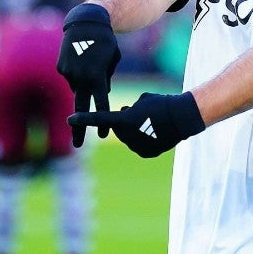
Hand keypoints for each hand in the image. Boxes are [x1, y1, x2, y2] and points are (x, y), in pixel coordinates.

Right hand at [57, 3, 120, 146]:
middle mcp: (81, 77)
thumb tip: (102, 94)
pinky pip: (71, 78)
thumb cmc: (105, 42)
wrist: (85, 24)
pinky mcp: (60, 68)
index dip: (103, 120)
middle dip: (80, 128)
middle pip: (80, 108)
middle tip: (77, 146)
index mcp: (97, 76)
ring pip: (78, 88)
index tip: (104, 135)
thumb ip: (106, 79)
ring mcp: (68, 73)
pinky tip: (81, 60)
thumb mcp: (112, 60)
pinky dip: (77, 74)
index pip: (101, 104)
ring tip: (91, 63)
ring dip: (85, 83)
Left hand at [68, 91, 205, 157]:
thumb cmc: (161, 104)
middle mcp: (127, 136)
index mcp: (123, 121)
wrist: (181, 117)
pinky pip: (139, 145)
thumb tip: (125, 115)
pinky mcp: (146, 153)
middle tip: (139, 114)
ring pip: (129, 138)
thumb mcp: (142, 100)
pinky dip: (144, 139)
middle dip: (123, 123)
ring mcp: (136, 146)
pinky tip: (156, 132)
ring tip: (152, 122)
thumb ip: (128, 110)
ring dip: (135, 131)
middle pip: (118, 130)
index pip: (99, 119)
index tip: (70, 119)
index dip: (83, 119)